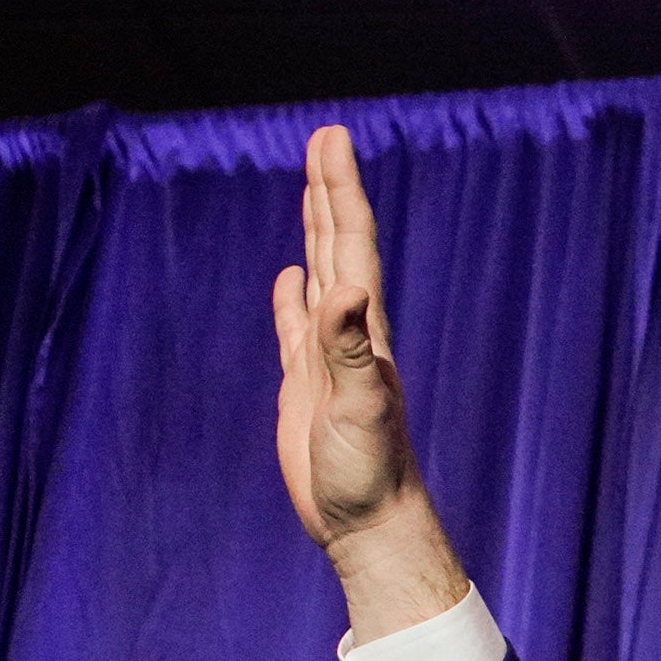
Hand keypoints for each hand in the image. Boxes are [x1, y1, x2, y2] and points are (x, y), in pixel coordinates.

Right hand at [273, 126, 471, 639]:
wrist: (370, 523)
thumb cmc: (369, 474)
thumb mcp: (358, 407)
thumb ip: (351, 350)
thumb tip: (345, 290)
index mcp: (364, 330)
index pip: (350, 245)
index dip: (340, 190)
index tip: (332, 139)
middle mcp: (351, 334)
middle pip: (337, 246)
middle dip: (329, 190)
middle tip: (326, 137)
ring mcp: (329, 358)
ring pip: (319, 276)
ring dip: (314, 231)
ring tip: (312, 188)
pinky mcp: (308, 386)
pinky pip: (296, 328)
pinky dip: (291, 298)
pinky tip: (291, 279)